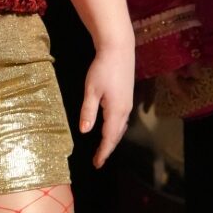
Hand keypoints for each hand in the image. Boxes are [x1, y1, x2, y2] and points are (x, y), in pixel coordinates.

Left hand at [80, 41, 135, 167]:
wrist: (119, 49)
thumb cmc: (103, 68)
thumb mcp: (91, 90)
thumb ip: (88, 111)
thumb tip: (85, 131)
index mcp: (116, 110)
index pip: (109, 137)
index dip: (103, 152)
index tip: (97, 163)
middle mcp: (125, 110)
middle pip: (117, 135)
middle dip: (108, 148)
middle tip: (98, 160)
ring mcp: (128, 103)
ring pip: (121, 127)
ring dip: (112, 139)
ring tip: (104, 148)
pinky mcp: (127, 96)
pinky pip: (122, 119)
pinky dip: (116, 128)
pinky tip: (111, 127)